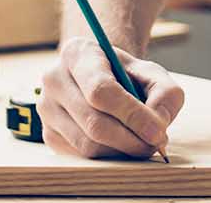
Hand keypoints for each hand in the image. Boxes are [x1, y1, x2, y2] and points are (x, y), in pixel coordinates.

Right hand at [38, 36, 185, 158]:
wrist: (101, 79)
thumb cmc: (127, 76)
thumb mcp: (152, 74)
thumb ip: (164, 94)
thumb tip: (158, 124)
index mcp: (77, 53)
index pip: (100, 90)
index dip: (132, 114)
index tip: (158, 131)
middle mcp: (54, 79)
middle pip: (94, 122)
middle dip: (132, 140)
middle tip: (156, 144)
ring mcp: (46, 108)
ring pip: (88, 144)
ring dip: (122, 151)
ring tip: (142, 143)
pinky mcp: (48, 134)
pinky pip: (81, 156)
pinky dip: (108, 156)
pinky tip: (121, 144)